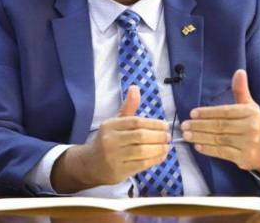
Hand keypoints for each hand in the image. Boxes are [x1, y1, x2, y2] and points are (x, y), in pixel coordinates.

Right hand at [51, 85, 169, 192]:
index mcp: (110, 126)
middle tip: (168, 137)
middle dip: (158, 136)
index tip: (165, 126)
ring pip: (142, 151)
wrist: (91, 164)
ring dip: (158, 149)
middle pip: (140, 136)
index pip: (135, 122)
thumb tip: (135, 87)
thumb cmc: (108, 140)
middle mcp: (110, 140)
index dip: (153, 124)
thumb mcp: (116, 122)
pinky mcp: (119, 171)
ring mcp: (114, 157)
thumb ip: (128, 107)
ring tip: (166, 146)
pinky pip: (141, 165)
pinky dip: (154, 160)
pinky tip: (161, 156)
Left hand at [180, 70, 259, 178]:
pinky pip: (222, 153)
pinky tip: (197, 145)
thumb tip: (239, 71)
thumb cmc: (253, 124)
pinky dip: (208, 149)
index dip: (207, 112)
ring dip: (200, 137)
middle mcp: (251, 128)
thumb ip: (240, 90)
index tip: (192, 113)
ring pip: (219, 139)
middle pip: (220, 126)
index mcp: (250, 113)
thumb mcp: (249, 106)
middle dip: (199, 125)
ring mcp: (248, 144)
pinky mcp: (244, 158)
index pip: (224, 111)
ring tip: (186, 135)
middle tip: (184, 125)